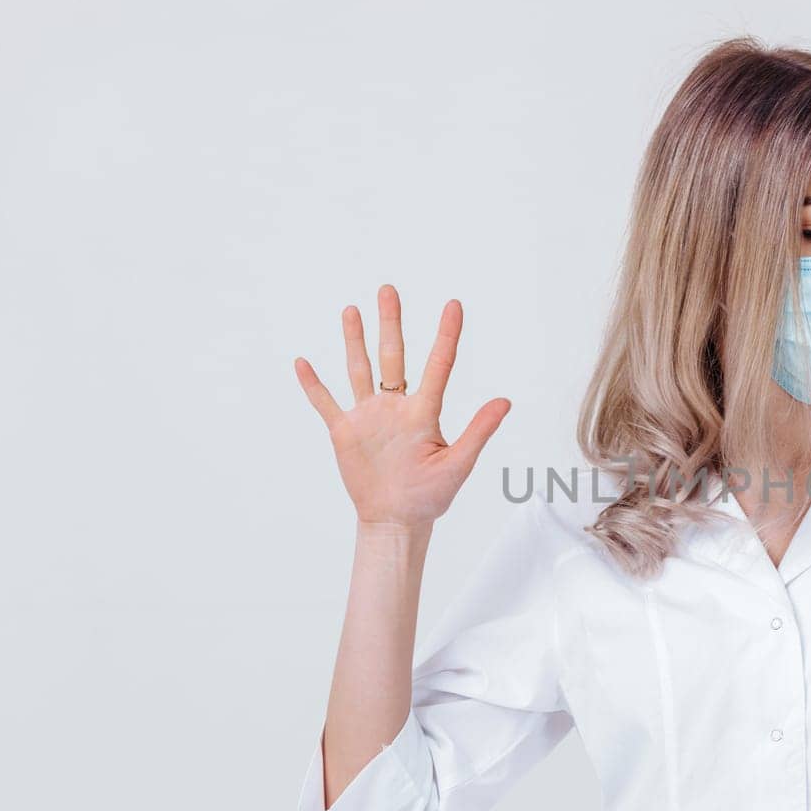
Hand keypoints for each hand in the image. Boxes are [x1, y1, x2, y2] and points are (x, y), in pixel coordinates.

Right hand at [293, 284, 510, 528]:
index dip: (446, 335)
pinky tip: (304, 362)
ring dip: (354, 341)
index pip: (438, 365)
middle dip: (390, 323)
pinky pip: (326, 403)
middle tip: (389, 290)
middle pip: (392, 356)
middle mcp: (396, 407)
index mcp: (424, 412)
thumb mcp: (458, 464)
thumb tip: (506, 401)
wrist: (397, 520)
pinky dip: (314, 385)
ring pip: (360, 370)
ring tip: (352, 310)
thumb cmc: (430, 496)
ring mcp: (369, 417)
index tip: (454, 305)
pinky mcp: (345, 432)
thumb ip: (479, 431)